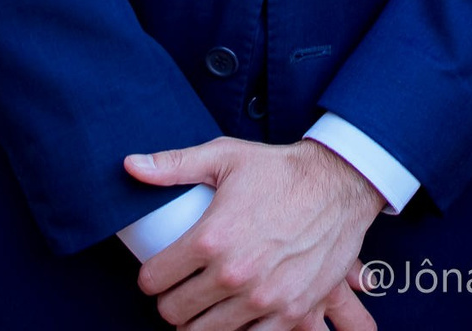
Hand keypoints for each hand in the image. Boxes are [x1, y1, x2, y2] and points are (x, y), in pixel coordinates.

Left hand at [126, 137, 383, 328]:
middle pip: (173, 312)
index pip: (153, 280)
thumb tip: (130, 165)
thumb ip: (173, 165)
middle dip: (171, 301)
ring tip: (205, 303)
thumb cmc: (281, 170)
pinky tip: (234, 314)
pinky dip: (237, 330)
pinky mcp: (290, 311)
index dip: (151, 276)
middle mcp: (234, 273)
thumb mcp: (226, 157)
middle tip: (180, 288)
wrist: (341, 184)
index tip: (160, 271)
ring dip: (199, 320)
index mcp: (211, 237)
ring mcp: (263, 298)